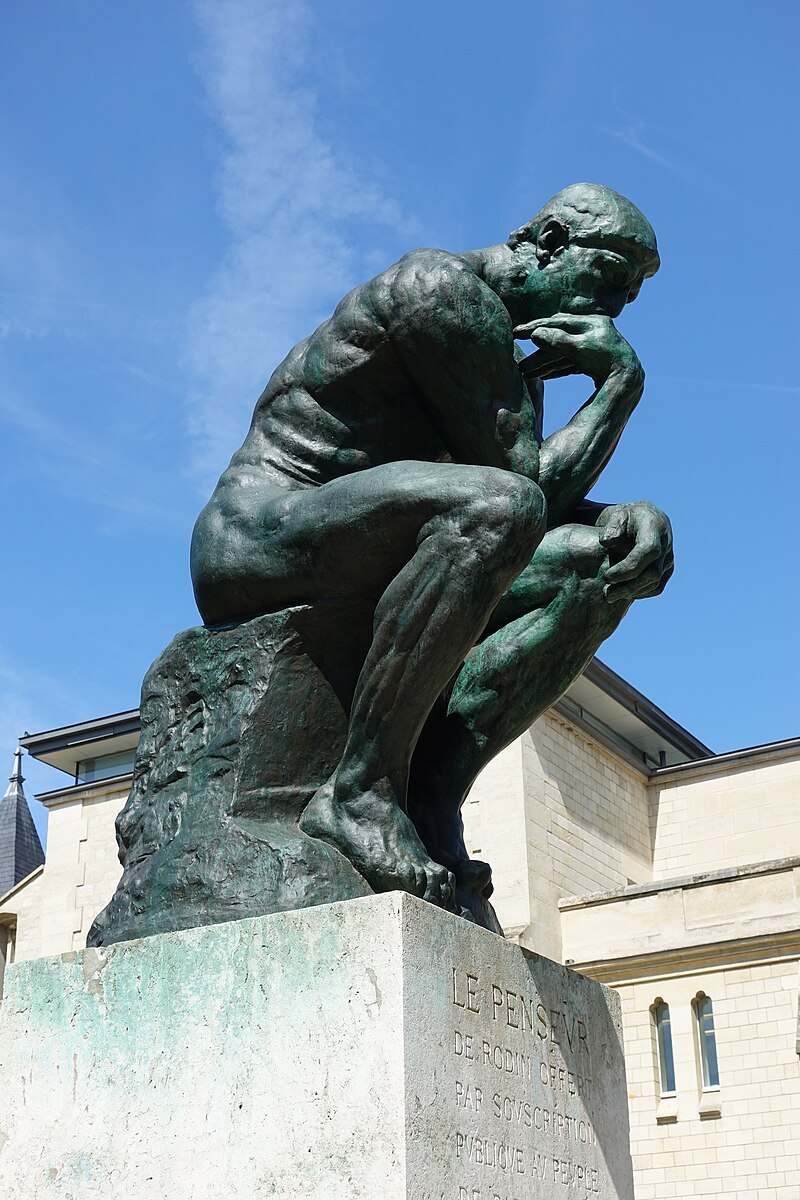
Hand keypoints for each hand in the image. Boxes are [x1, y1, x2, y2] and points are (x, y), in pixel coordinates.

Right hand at [514, 314, 642, 388]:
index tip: (516, 332)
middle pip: (558, 336)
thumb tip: (536, 334)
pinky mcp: (596, 361)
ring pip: (562, 352)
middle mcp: (593, 330)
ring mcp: (594, 346)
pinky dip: (556, 368)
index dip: (535, 327)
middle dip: (537, 346)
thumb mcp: (579, 350)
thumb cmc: (606, 363)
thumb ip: (558, 341)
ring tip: (525, 371)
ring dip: (543, 361)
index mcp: (590, 322)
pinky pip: (570, 362)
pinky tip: (543, 376)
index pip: (557, 323)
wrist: (628, 381)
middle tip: (517, 347)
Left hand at [597, 502, 673, 602]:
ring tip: (610, 595)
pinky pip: (658, 587)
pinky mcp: (668, 568)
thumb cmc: (622, 517)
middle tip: (606, 594)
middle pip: (653, 572)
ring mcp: (669, 556)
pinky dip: (641, 593)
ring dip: (632, 592)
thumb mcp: (614, 515)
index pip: (648, 551)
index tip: (607, 576)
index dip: (628, 567)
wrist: (639, 518)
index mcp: (654, 525)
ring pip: (656, 583)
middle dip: (629, 586)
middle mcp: (666, 542)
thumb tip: (607, 541)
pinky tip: (623, 593)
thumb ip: (610, 526)